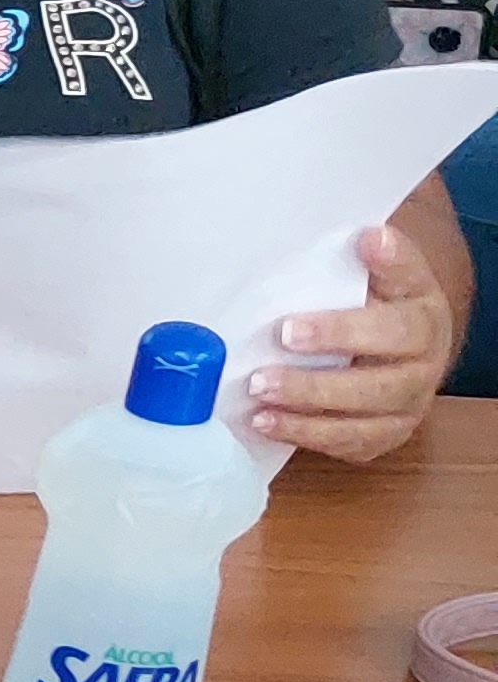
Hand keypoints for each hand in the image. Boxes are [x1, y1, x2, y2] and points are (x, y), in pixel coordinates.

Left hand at [252, 221, 456, 463]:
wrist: (406, 339)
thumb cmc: (382, 299)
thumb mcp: (389, 273)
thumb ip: (382, 260)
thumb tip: (372, 237)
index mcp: (424, 322)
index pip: (393, 330)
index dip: (342, 331)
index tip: (289, 329)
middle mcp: (423, 370)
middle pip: (377, 385)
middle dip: (316, 382)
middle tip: (262, 374)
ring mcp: (406, 408)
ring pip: (361, 421)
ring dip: (305, 414)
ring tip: (258, 401)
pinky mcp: (383, 435)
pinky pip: (348, 445)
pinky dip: (306, 436)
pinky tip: (267, 424)